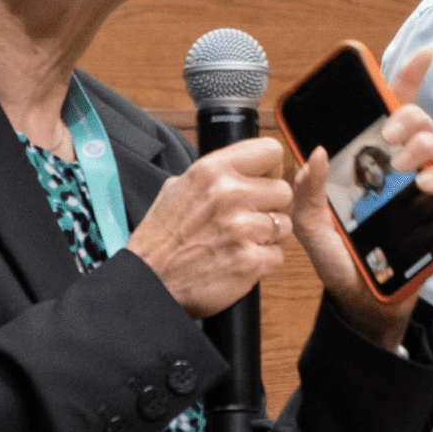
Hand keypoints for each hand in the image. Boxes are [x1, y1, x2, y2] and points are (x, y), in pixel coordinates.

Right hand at [126, 136, 291, 319]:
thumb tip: (239, 167)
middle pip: (283, 191)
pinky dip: (262, 261)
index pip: (270, 151)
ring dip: (268, 236)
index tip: (263, 181)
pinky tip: (238, 261)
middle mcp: (230, 195)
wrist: (148, 280)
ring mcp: (242, 229)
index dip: (270, 169)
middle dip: (271, 206)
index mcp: (212, 170)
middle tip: (250, 218)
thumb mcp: (176, 187)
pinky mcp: (250, 261)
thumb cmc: (159, 238)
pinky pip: (277, 255)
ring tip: (240, 242)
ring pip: (284, 225)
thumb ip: (212, 175)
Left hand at [288, 46, 432, 351]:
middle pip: (417, 120)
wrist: (359, 300)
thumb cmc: (337, 257)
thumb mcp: (307, 223)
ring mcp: (422, 188)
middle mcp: (399, 167)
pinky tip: (422, 186)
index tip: (424, 54)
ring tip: (401, 166)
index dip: (408, 77)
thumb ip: (306, 189)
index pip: (391, 109)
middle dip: (407, 115)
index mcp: (368, 158)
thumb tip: (315, 153)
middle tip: (386, 136)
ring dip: (421, 145)